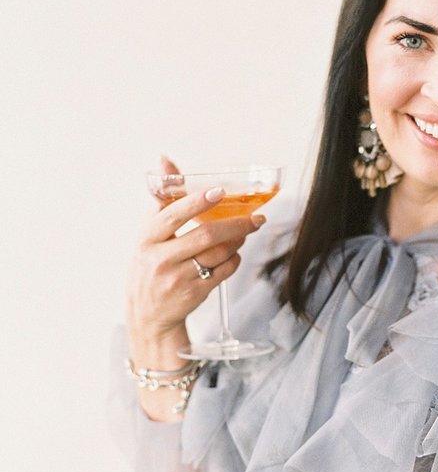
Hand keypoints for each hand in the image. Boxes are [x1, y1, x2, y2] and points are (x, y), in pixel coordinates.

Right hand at [127, 156, 265, 368]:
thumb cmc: (151, 263)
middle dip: (237, 224)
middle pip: (206, 235)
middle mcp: (160, 258)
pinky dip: (234, 259)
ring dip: (238, 240)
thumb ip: (163, 197)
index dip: (197, 202)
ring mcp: (177, 278)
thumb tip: (166, 159)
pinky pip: (224, 270)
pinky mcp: (194, 293)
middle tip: (256, 217)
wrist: (148, 313)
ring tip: (245, 231)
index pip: (174, 214)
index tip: (219, 192)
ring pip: (219, 253)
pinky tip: (233, 253)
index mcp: (147, 238)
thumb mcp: (149, 231)